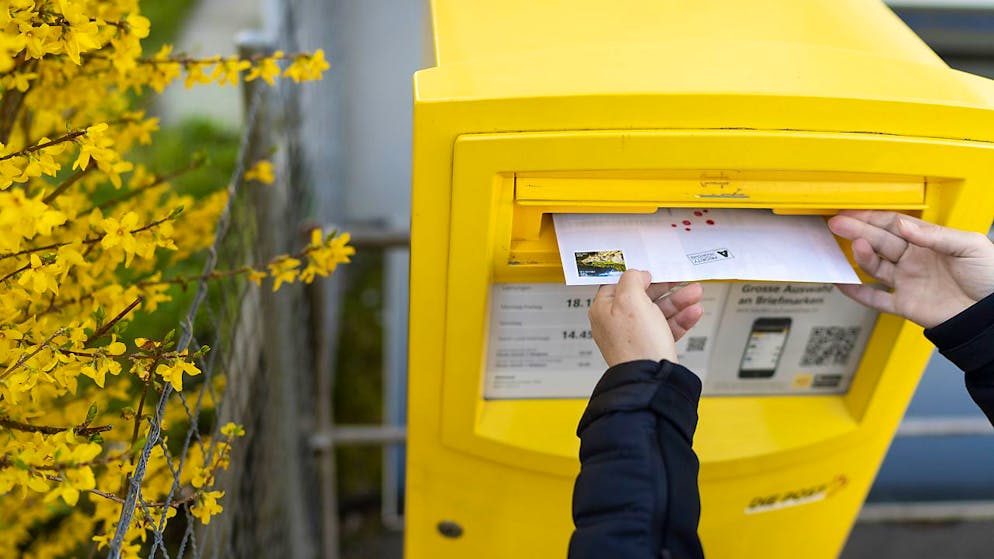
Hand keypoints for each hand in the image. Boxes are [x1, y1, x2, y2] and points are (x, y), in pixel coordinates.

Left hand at [588, 269, 703, 366]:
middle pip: (642, 297)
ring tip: (695, 293)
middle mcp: (616, 323)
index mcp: (604, 310)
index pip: (618, 284)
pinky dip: (680, 319)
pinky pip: (666, 328)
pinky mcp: (650, 348)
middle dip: (666, 288)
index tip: (653, 269)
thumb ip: (632, 280)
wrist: (651, 380)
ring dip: (678, 301)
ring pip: (658, 312)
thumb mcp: (630, 300)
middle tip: (681, 279)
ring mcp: (634, 337)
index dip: (637, 275)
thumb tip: (637, 275)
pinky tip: (693, 312)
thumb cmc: (636, 343)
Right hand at [828, 210, 993, 327]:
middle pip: (880, 242)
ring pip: (875, 267)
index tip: (854, 212)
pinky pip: (876, 299)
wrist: (993, 314)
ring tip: (854, 246)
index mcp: (929, 243)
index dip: (873, 217)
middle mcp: (914, 260)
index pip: (895, 225)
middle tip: (837, 224)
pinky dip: (857, 293)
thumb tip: (905, 225)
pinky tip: (842, 283)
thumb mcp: (970, 246)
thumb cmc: (991, 277)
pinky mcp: (905, 304)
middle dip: (857, 230)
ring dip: (861, 256)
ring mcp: (908, 282)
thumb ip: (936, 235)